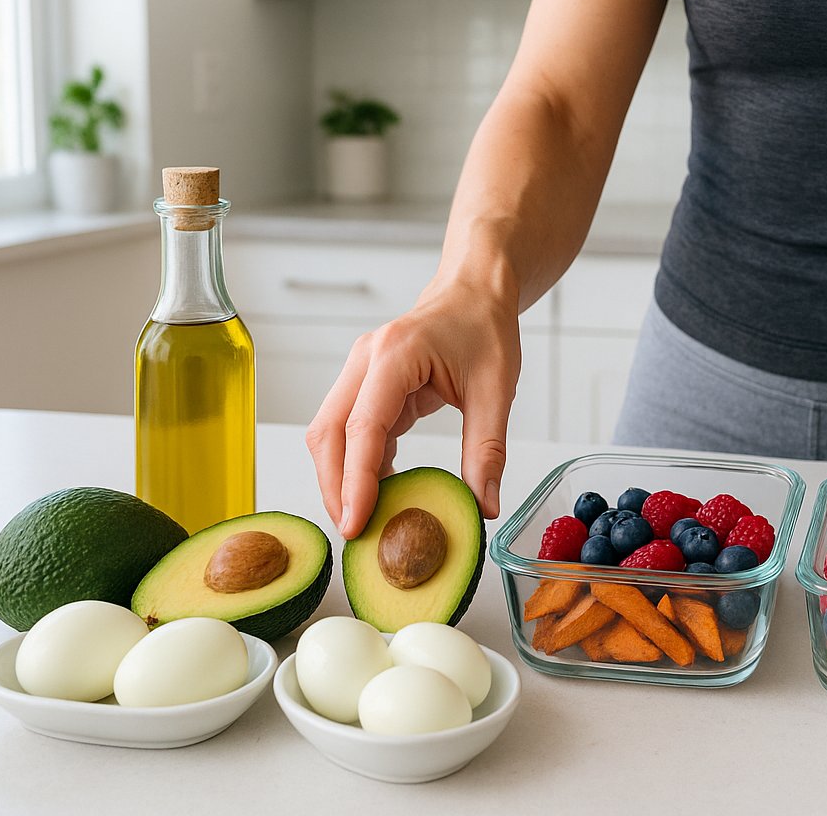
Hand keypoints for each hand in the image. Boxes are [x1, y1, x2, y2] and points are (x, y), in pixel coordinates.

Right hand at [306, 277, 520, 537]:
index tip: (357, 522)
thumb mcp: (497, 390)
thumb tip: (484, 506)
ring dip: (339, 479)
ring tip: (364, 522)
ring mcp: (360, 372)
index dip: (356, 480)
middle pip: (329, 432)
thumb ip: (488, 450)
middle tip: (355, 534)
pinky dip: (357, 465)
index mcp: (396, 354)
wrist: (474, 292)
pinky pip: (349, 431)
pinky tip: (379, 494)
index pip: (363, 427)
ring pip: (329, 433)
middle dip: (335, 487)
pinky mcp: (365, 386)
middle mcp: (365, 360)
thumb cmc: (485, 329)